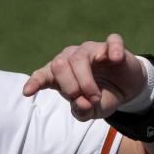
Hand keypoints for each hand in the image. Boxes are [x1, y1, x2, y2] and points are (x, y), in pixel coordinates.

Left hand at [22, 34, 145, 120]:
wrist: (126, 90)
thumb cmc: (102, 98)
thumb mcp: (92, 111)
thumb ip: (82, 111)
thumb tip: (81, 103)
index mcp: (60, 75)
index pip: (42, 75)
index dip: (35, 82)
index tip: (27, 92)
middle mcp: (71, 58)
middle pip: (59, 65)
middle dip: (70, 87)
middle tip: (86, 101)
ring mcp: (91, 50)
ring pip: (78, 58)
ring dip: (86, 82)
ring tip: (96, 98)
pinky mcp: (111, 46)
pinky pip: (110, 42)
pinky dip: (112, 50)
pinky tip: (115, 59)